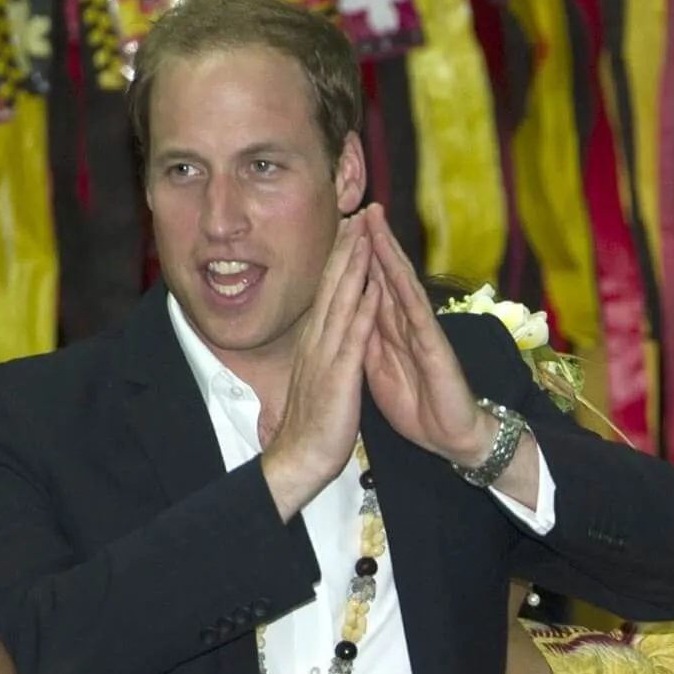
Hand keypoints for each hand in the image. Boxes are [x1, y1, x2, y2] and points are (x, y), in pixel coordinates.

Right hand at [261, 213, 379, 519]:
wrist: (299, 459)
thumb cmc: (310, 425)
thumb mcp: (316, 379)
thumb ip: (322, 353)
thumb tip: (326, 336)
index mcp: (314, 344)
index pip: (326, 293)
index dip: (338, 260)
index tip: (348, 230)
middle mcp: (317, 343)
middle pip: (331, 287)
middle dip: (345, 250)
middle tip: (357, 214)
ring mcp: (326, 358)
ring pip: (342, 303)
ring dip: (355, 268)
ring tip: (366, 235)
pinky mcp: (339, 378)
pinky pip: (354, 338)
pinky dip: (364, 310)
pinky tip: (374, 287)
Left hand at [362, 205, 495, 466]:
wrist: (449, 436)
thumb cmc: (416, 404)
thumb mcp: (378, 370)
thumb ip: (367, 341)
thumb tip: (350, 317)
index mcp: (391, 330)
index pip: (373, 286)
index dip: (359, 259)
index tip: (344, 232)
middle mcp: (408, 324)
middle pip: (389, 276)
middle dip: (376, 243)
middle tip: (364, 208)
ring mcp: (423, 333)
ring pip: (403, 286)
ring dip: (391, 255)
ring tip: (379, 224)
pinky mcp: (435, 350)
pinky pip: (418, 317)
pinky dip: (405, 295)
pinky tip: (397, 274)